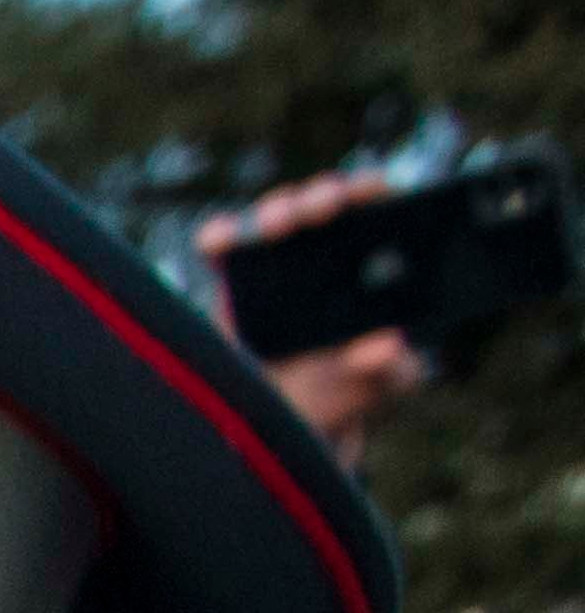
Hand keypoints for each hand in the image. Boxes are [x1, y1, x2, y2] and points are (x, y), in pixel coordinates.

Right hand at [195, 173, 432, 462]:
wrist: (286, 423)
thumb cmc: (345, 391)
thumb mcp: (382, 383)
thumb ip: (393, 368)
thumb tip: (386, 346)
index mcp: (371, 262)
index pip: (374, 207)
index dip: (369, 189)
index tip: (364, 192)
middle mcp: (324, 252)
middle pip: (323, 202)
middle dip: (320, 196)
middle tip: (320, 210)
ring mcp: (275, 265)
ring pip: (275, 215)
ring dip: (277, 209)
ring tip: (276, 226)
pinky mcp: (232, 284)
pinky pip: (222, 248)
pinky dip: (219, 236)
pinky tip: (221, 241)